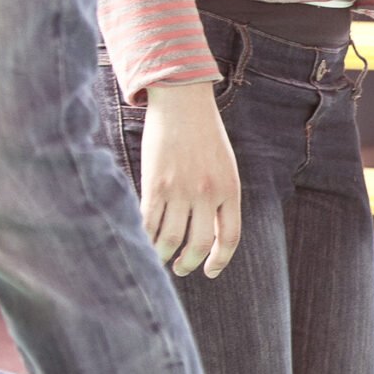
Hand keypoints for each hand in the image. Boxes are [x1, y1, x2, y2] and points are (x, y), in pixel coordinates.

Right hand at [138, 81, 241, 278]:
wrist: (183, 102)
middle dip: (188, 264)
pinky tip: (142, 242)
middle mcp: (207, 193)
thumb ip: (221, 200)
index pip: (229, 238)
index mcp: (230, 189)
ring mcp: (180, 189)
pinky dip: (144, 238)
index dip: (219, 261)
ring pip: (169, 239)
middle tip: (180, 269)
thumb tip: (208, 239)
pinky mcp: (155, 184)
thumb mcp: (224, 167)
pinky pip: (148, 222)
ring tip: (160, 258)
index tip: (209, 271)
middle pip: (197, 245)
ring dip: (163, 255)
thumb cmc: (204, 136)